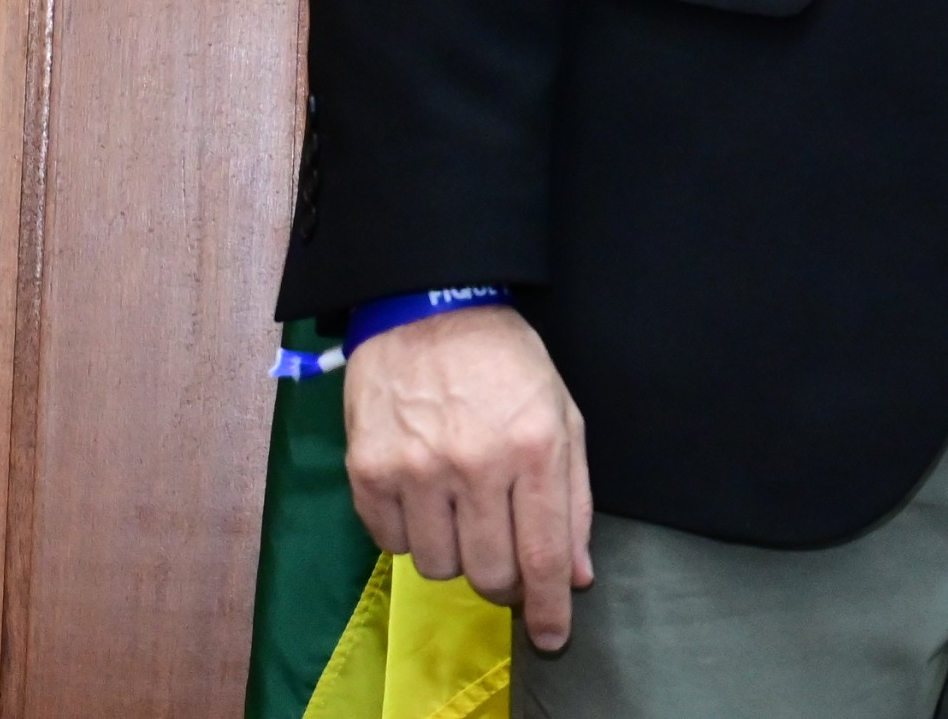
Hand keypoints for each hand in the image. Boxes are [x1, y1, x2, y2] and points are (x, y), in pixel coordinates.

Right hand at [343, 304, 592, 651]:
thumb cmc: (506, 364)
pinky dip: (411, 533)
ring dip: (455, 552)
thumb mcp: (561, 417)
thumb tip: (578, 572)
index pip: (543, 553)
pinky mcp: (368, 472)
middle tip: (503, 556)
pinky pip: (391, 544)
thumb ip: (574, 499)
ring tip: (461, 506)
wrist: (428, 311)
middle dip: (503, 580)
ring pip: (437, 567)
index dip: (549, 606)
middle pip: (489, 571)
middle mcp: (475, 464)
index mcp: (533, 448)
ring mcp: (416, 470)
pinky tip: (424, 493)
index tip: (552, 636)